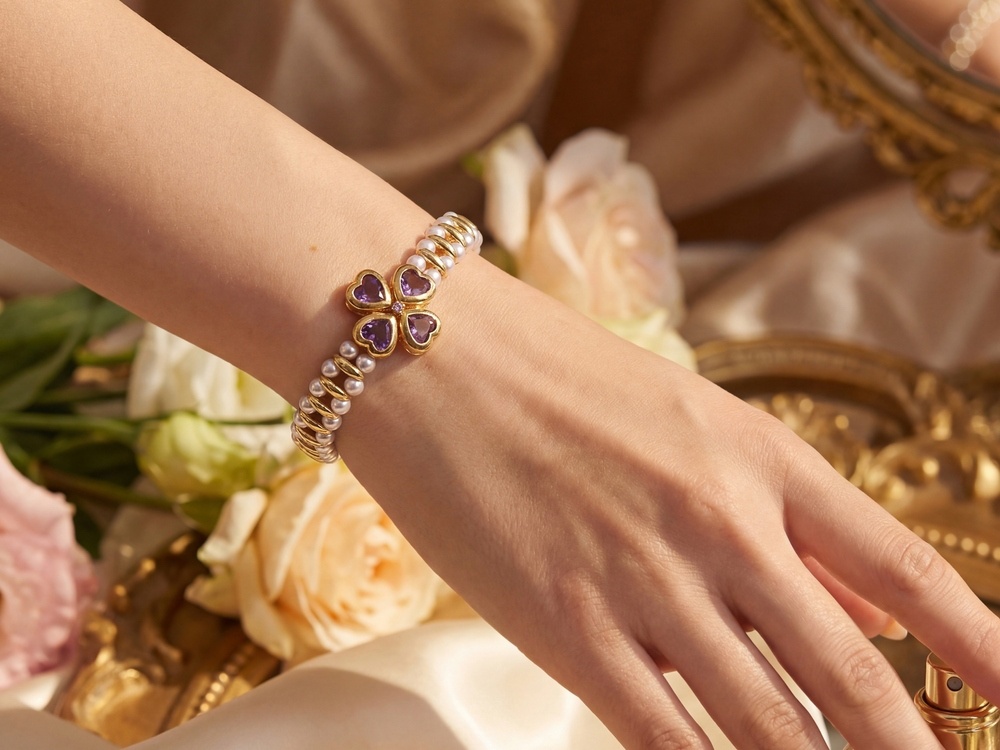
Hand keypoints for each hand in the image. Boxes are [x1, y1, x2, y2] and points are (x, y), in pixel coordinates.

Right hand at [343, 258, 999, 748]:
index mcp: (759, 459)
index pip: (900, 566)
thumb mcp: (688, 421)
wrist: (431, 356)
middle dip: (906, 745)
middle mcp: (720, 525)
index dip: (977, 642)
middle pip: (848, 672)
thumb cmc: (555, 377)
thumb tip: (873, 602)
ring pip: (764, 724)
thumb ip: (783, 517)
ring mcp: (646, 582)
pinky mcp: (568, 628)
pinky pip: (662, 735)